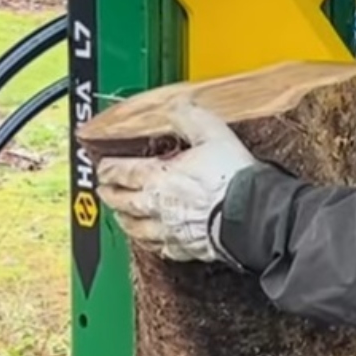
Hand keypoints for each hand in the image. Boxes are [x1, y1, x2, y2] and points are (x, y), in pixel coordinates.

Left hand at [96, 98, 255, 262]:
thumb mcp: (212, 133)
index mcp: (158, 176)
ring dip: (125, 221)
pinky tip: (155, 242)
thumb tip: (177, 106)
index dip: (109, 168)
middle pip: (122, 202)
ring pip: (136, 229)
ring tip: (122, 217)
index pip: (122, 172)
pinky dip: (153, 244)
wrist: (251, 213)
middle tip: (106, 191)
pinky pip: (162, 249)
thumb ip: (189, 118)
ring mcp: (170, 230)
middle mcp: (157, 206)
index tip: (104, 168)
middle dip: (110, 195)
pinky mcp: (187, 249)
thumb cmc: (232, 177)